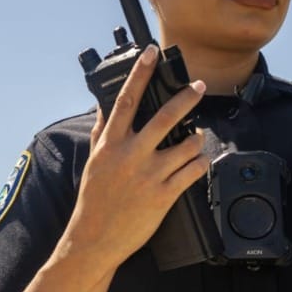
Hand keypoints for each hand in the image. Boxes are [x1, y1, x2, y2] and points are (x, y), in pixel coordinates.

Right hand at [66, 45, 211, 267]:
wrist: (93, 239)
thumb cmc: (92, 201)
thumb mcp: (92, 162)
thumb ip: (100, 132)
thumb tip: (103, 107)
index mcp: (111, 144)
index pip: (127, 100)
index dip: (140, 73)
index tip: (151, 52)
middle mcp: (130, 155)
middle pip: (165, 116)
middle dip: (187, 97)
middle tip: (199, 86)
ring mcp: (148, 175)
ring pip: (186, 145)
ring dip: (195, 140)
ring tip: (194, 141)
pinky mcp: (163, 195)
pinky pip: (192, 172)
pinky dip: (200, 164)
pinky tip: (199, 163)